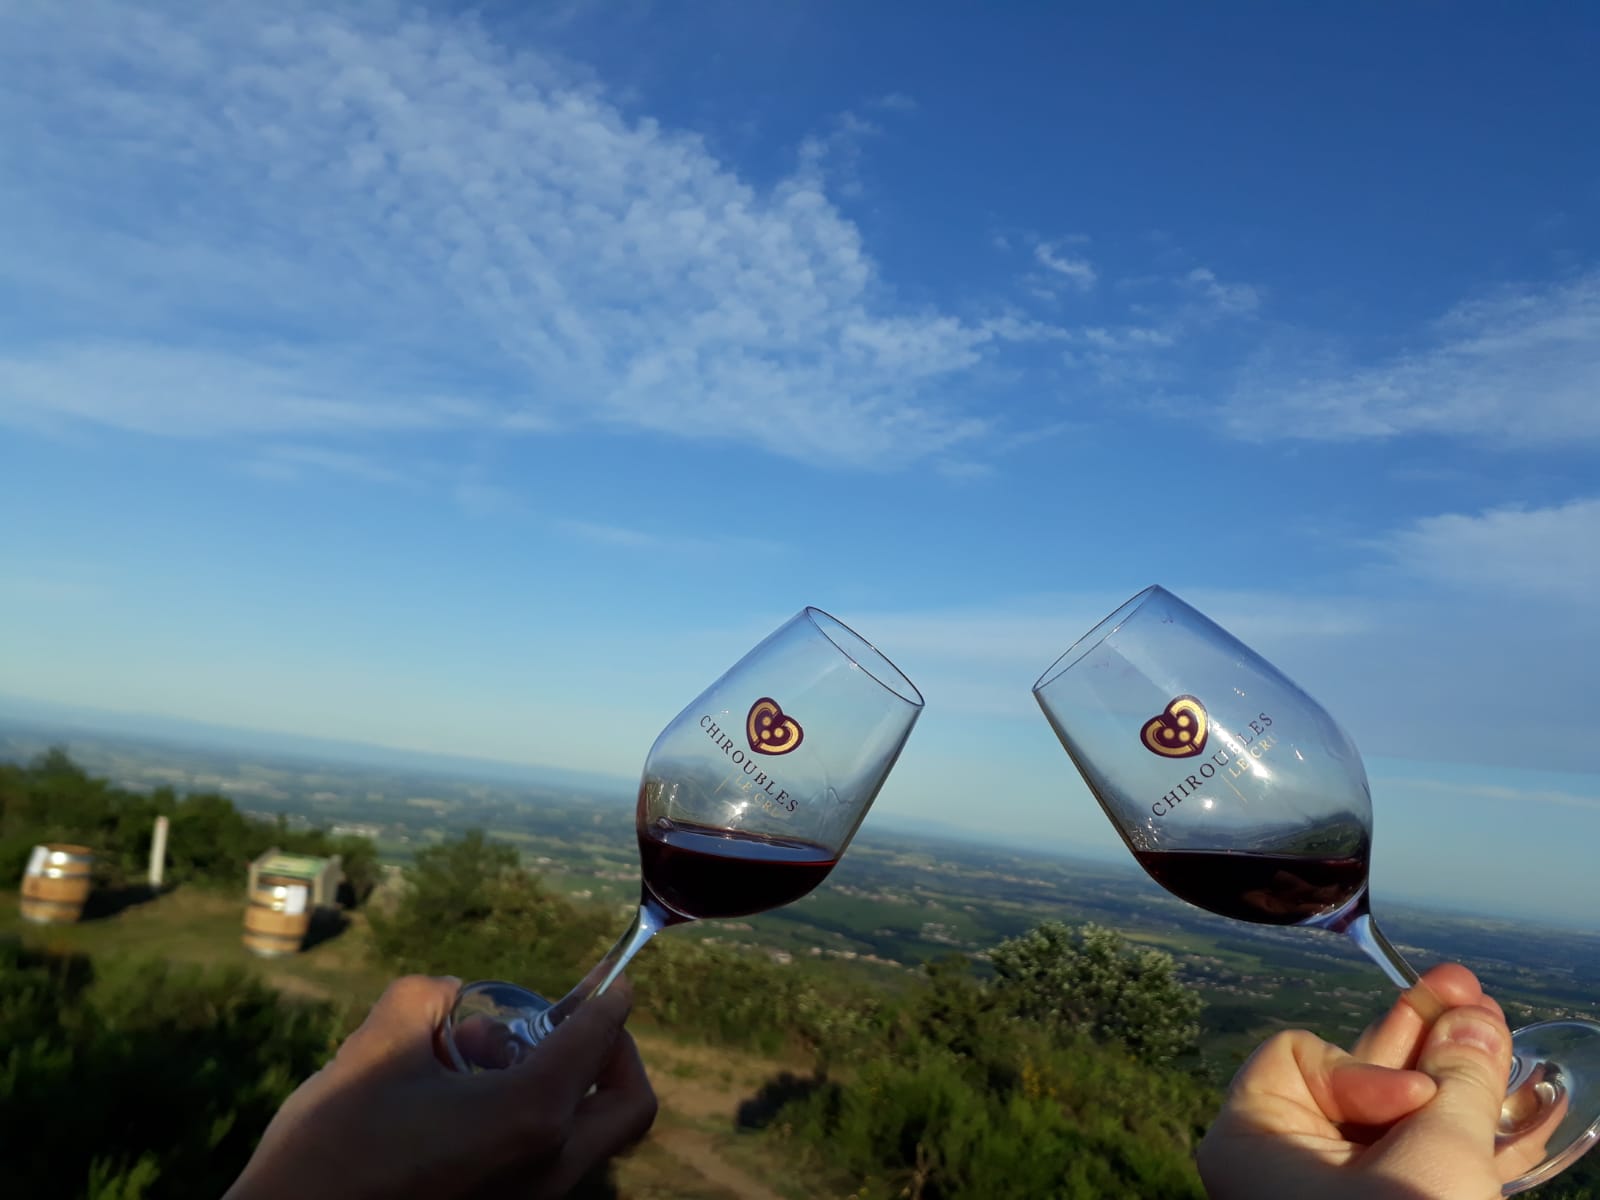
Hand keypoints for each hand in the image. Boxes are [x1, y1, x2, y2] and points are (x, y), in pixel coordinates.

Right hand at [225, 975, 656, 1199]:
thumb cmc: (329, 1147)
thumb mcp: (376, 1048)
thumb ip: (426, 998)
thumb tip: (452, 991)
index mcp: (530, 1116)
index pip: (599, 1041)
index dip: (611, 999)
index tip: (613, 978)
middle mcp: (548, 1169)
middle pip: (628, 1106)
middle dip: (613, 1054)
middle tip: (571, 1024)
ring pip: (589, 1139)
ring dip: (567, 1088)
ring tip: (489, 1058)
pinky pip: (550, 1164)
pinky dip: (536, 1122)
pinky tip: (468, 1100)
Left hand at [1198, 964, 1511, 1199]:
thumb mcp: (1434, 1162)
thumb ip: (1457, 1087)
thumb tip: (1472, 1021)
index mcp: (1251, 1142)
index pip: (1300, 1057)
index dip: (1368, 1065)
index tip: (1415, 1101)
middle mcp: (1276, 1170)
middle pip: (1355, 1084)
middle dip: (1422, 1044)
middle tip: (1467, 990)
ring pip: (1394, 1130)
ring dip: (1453, 1091)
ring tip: (1496, 1035)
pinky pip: (1412, 1171)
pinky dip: (1457, 1144)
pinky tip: (1515, 1116)